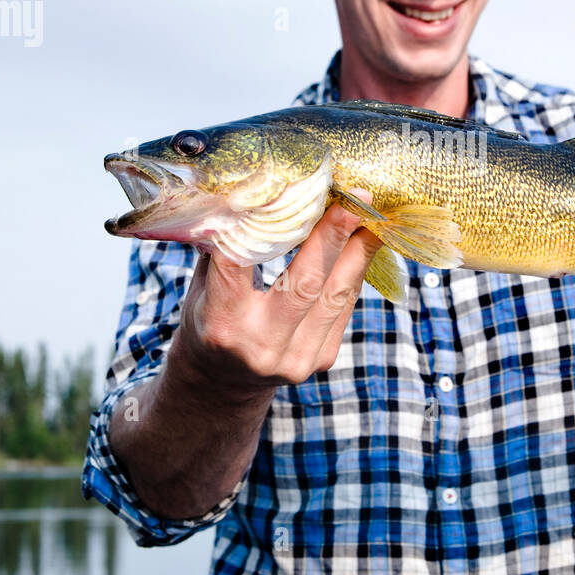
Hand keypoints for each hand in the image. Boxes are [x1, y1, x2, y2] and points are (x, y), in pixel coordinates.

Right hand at [172, 190, 383, 392]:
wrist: (222, 382)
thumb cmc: (209, 319)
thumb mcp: (201, 286)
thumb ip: (225, 248)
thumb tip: (252, 192)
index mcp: (222, 323)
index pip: (245, 264)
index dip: (268, 226)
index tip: (292, 191)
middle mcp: (260, 345)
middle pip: (305, 283)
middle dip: (334, 236)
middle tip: (356, 199)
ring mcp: (295, 358)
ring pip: (336, 295)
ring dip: (359, 251)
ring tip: (373, 216)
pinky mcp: (320, 360)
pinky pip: (344, 307)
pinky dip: (354, 272)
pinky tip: (363, 243)